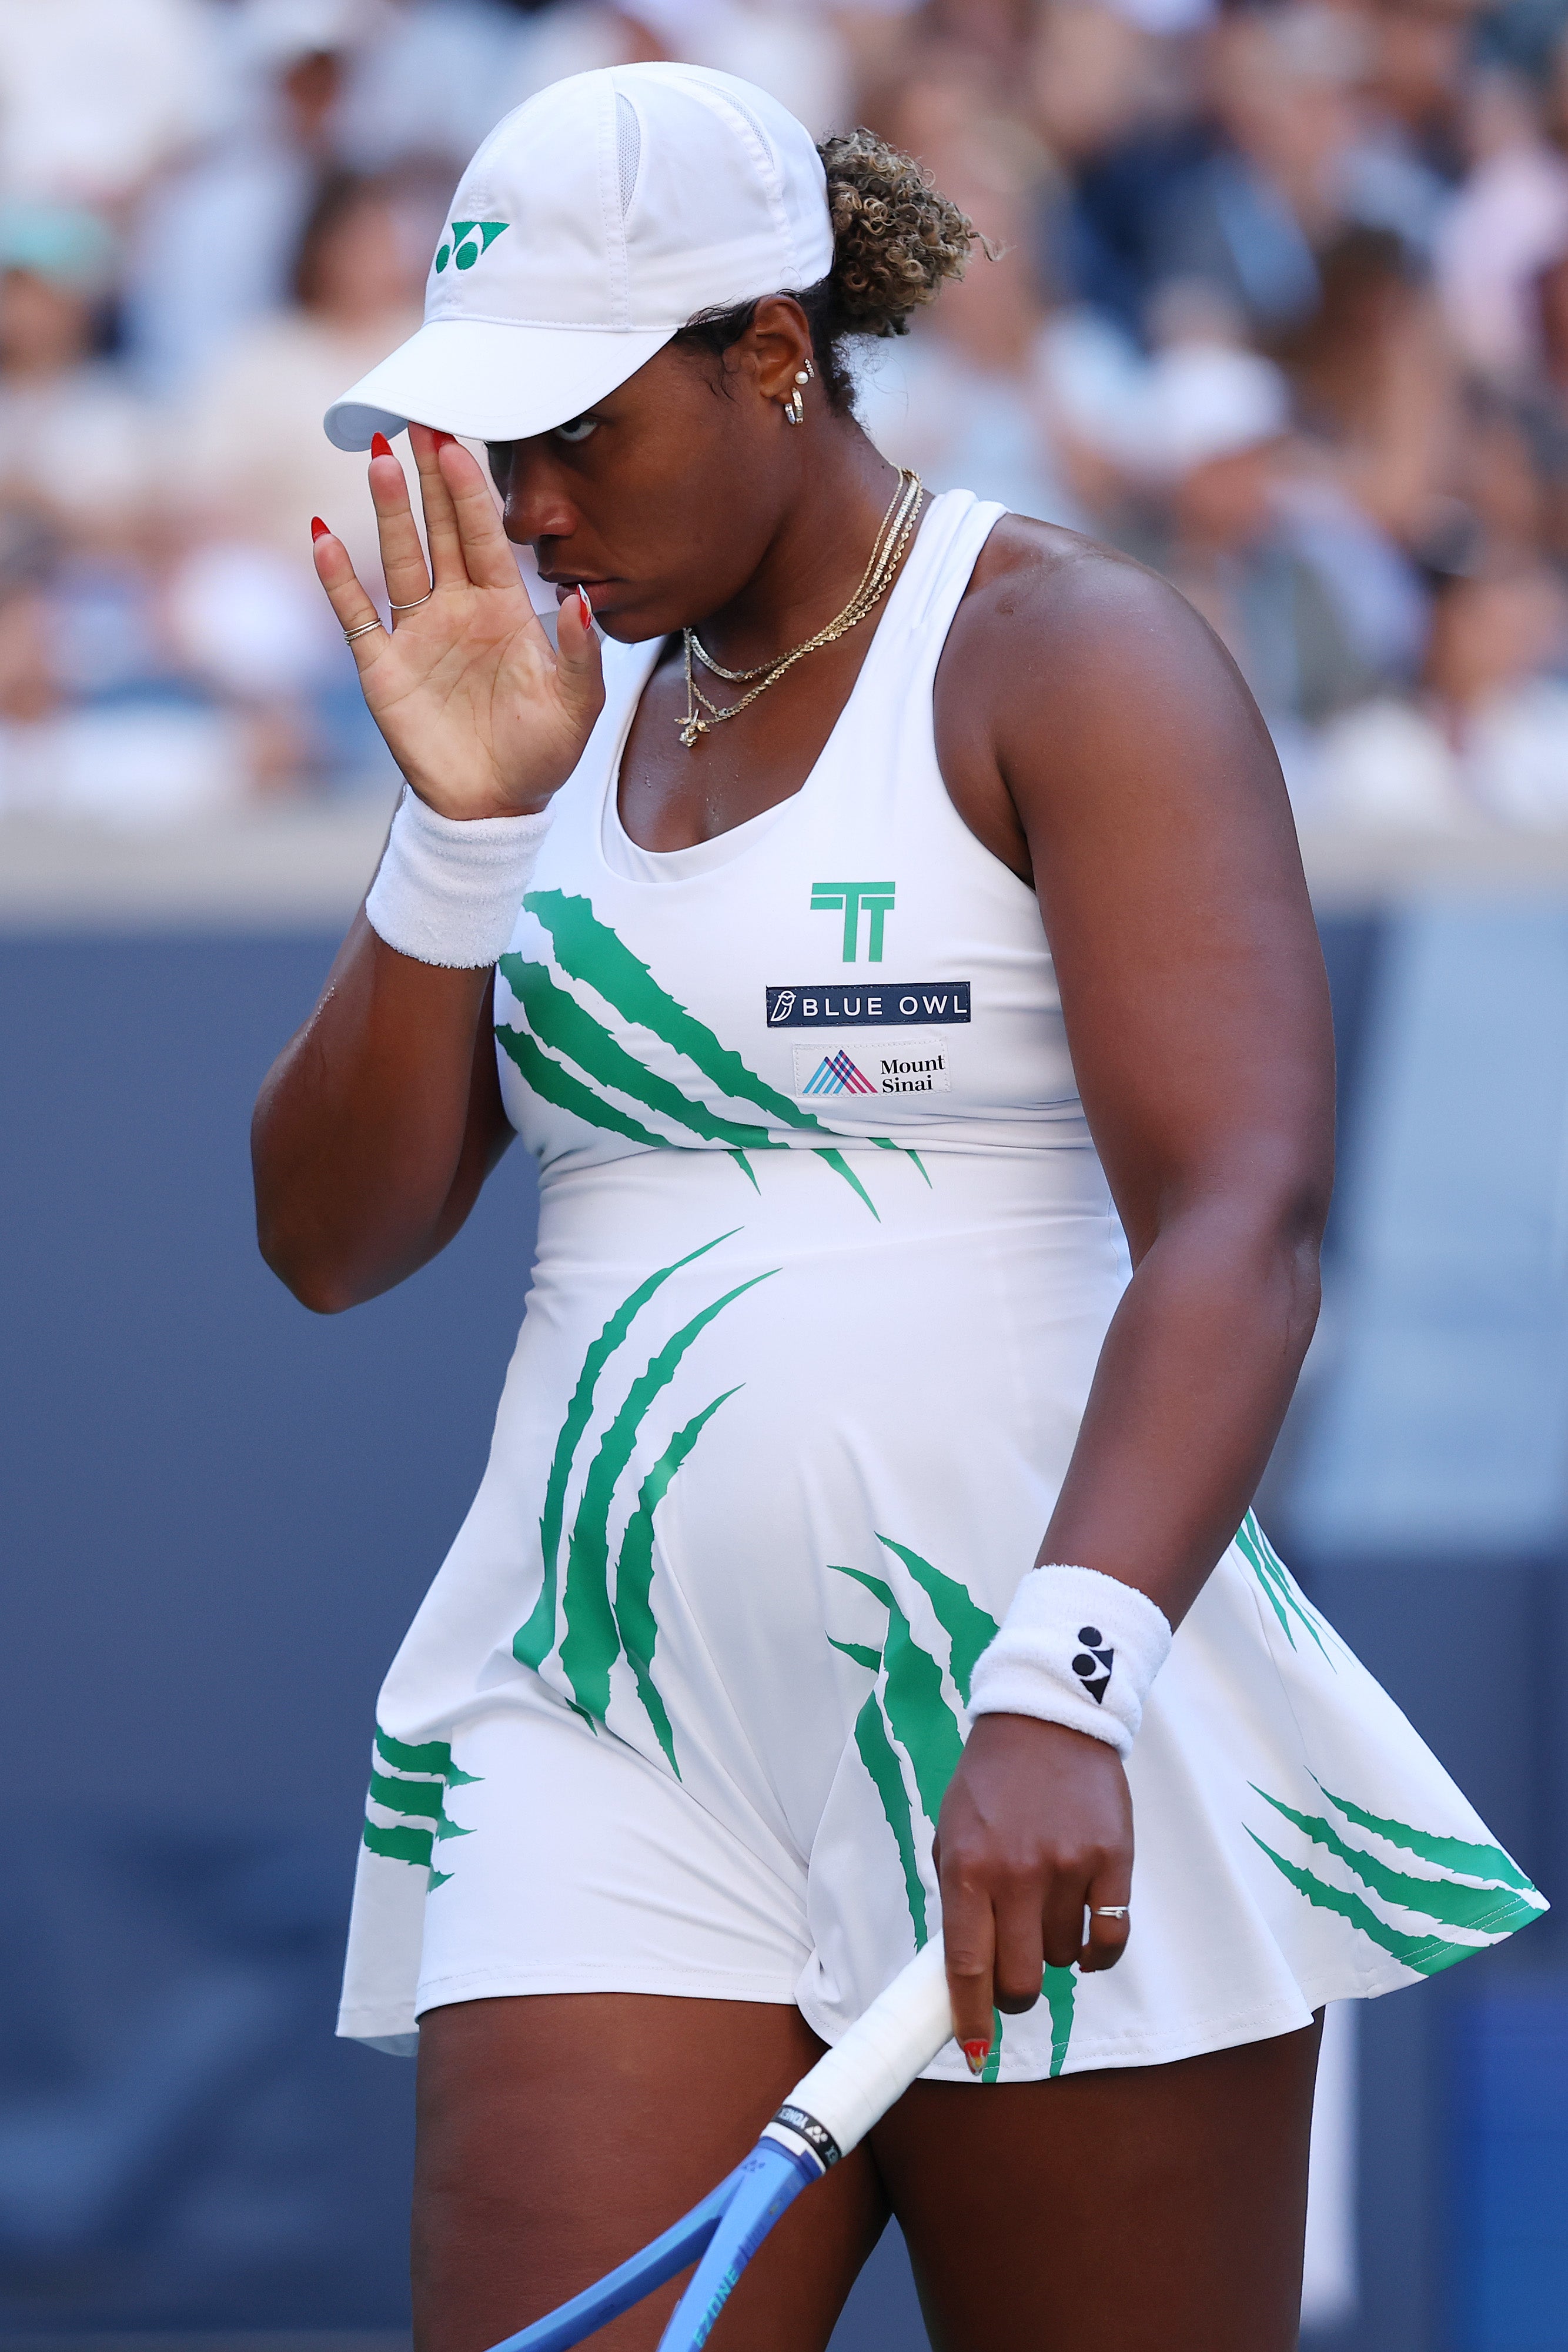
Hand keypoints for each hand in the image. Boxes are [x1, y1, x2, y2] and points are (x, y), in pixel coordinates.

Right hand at [311, 425, 603, 818]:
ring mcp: (417, 634)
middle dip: (427, 477)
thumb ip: (579, 651)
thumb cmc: (541, 751)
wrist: (495, 805)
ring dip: (388, 511)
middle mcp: (457, 609)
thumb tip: (582, 598)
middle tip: (413, 419)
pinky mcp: (383, 666)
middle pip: (438, 530)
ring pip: (398, 558)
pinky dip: (337, 577)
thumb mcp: (577, 704)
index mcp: (505, 609)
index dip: (471, 491)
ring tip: (376, 457)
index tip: (459, 443)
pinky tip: (322, 536)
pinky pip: (356, 613)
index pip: (484, 535)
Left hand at [933, 1714, 1132, 2066]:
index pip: (966, 1966)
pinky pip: (1110, 1939)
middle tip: (1015, 1976)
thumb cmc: (991, 1782)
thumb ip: (959, 1899)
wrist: (1047, 1719)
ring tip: (1045, 1907)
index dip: (970, 2019)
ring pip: (1062, 1957)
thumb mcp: (953, 1832)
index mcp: (967, 1868)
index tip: (973, 2052)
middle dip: (1015, 1993)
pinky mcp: (1113, 1859)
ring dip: (1052, 1951)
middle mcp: (1016, 1873)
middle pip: (1020, 1980)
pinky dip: (1097, 1953)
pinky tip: (1085, 1939)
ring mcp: (1068, 1867)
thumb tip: (968, 1971)